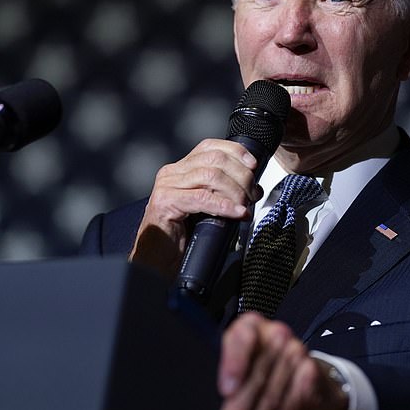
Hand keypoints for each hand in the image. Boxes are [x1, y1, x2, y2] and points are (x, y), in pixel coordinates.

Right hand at [130, 139, 260, 278]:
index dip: (235, 152)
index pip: (210, 147)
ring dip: (235, 190)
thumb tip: (252, 187)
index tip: (253, 165)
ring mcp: (166, 186)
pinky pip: (202, 198)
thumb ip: (222, 193)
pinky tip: (237, 213)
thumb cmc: (182, 238)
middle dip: (240, 175)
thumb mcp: (207, 209)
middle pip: (214, 159)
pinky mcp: (165, 203)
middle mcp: (171, 173)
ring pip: (211, 175)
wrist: (156, 262)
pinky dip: (224, 205)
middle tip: (253, 194)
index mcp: (180, 170)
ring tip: (245, 205)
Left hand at [215, 312, 348, 409]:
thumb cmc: (256, 366)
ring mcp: (296, 351)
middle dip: (240, 406)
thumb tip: (208, 406)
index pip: (242, 336)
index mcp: (250, 325)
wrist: (298, 372)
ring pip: (272, 393)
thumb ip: (225, 375)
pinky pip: (289, 404)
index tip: (225, 390)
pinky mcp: (310, 373)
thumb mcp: (237, 363)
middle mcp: (275, 333)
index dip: (233, 363)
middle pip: (257, 372)